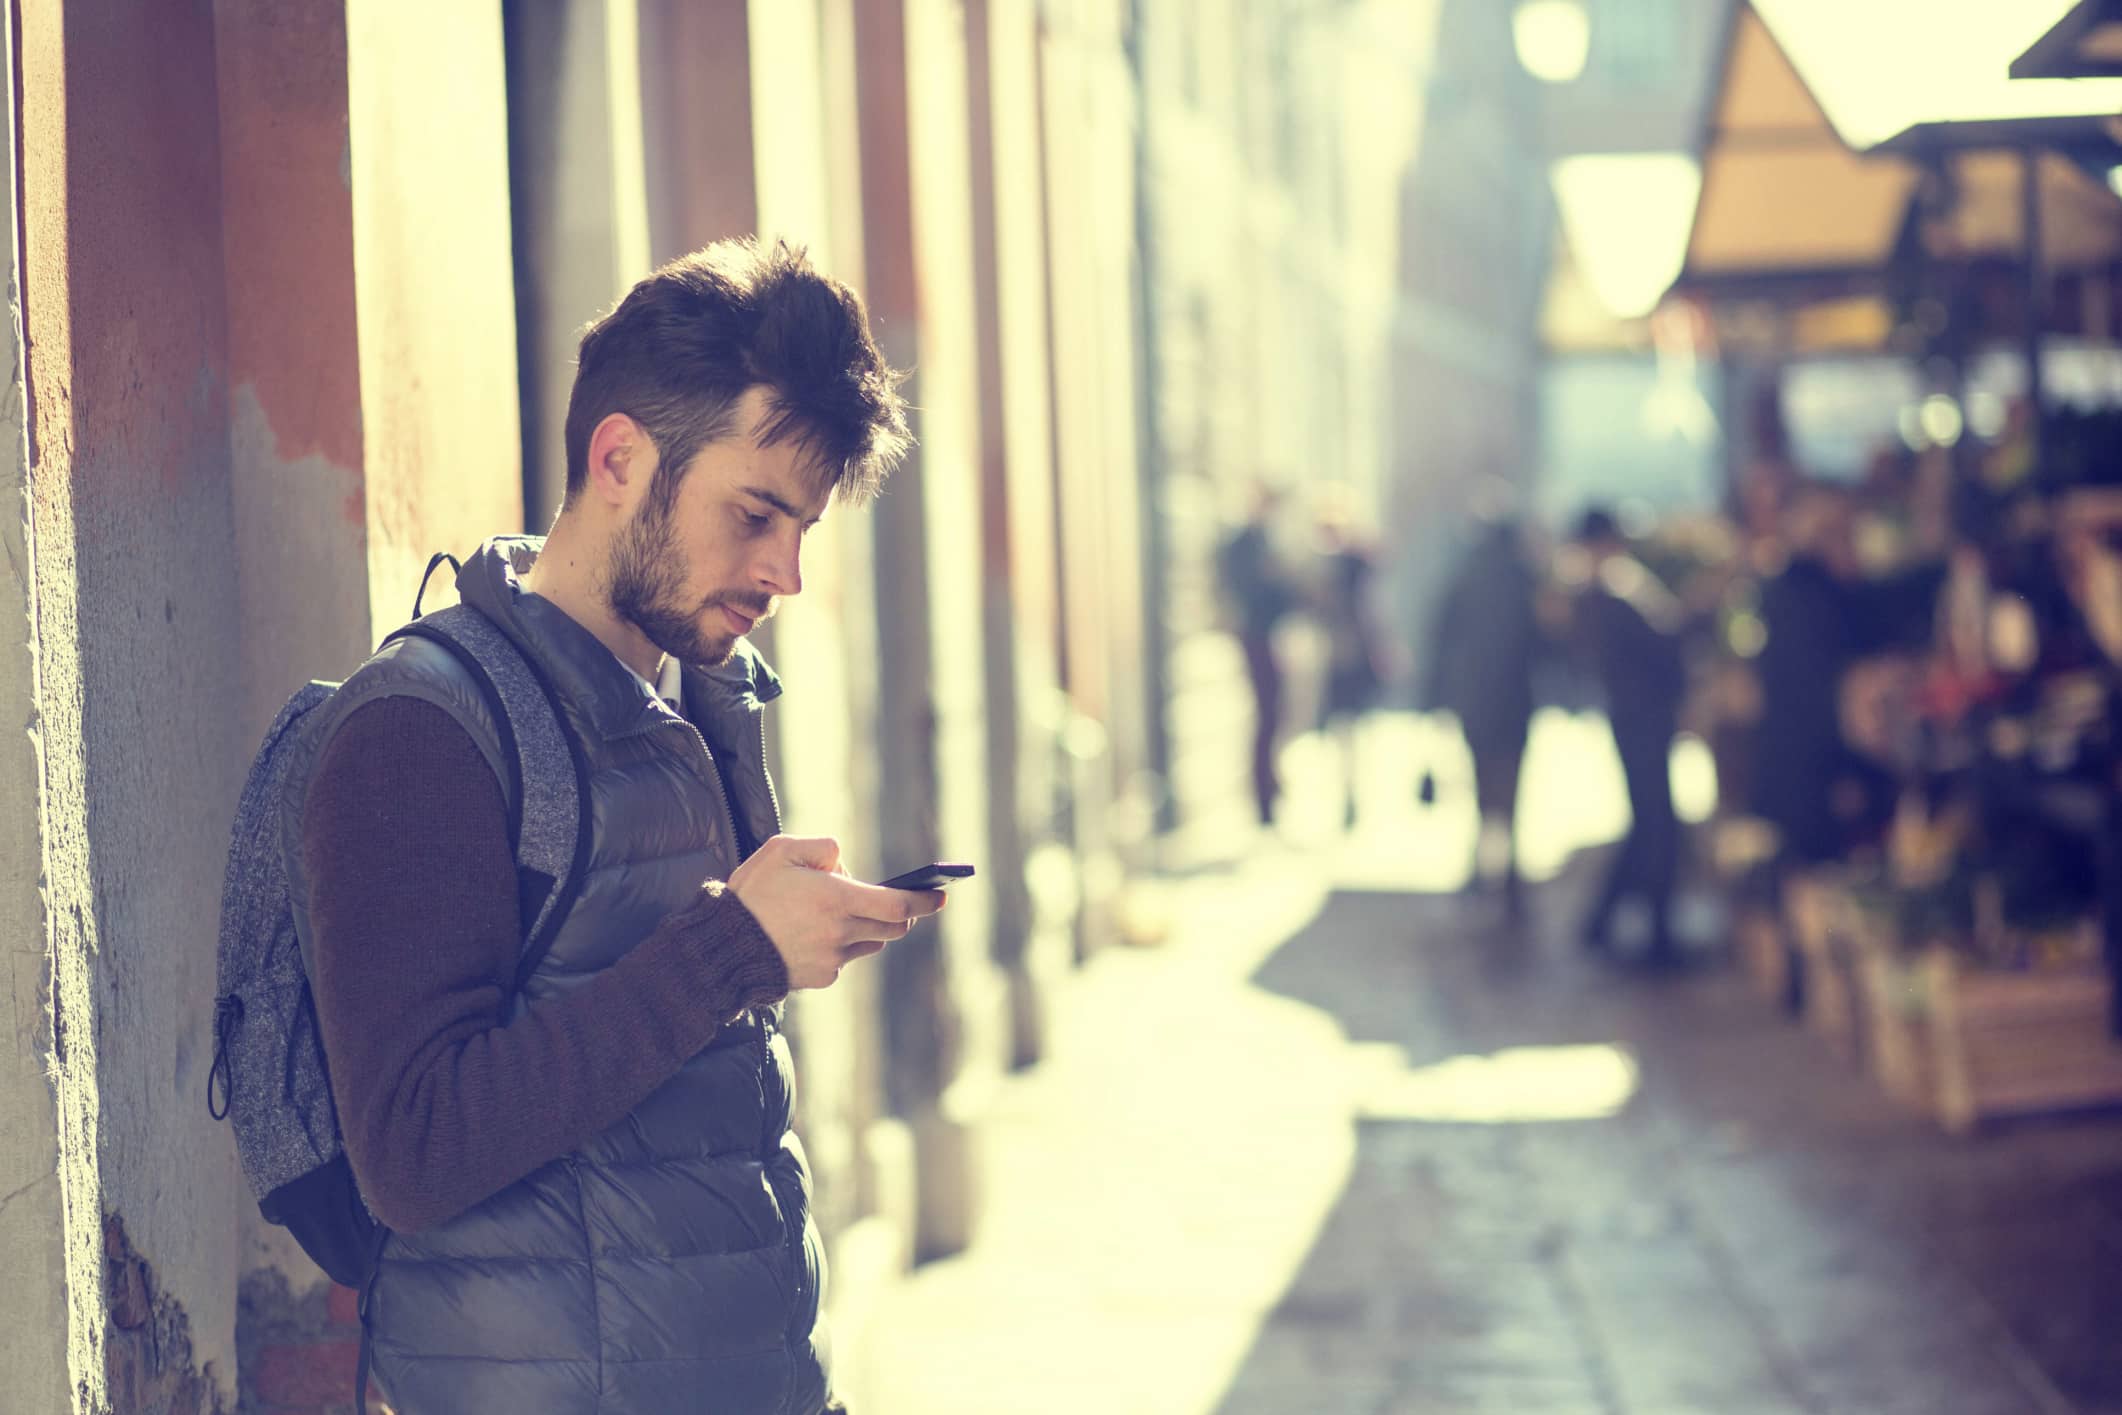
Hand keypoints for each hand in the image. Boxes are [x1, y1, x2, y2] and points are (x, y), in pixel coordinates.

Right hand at [728, 835, 944, 989]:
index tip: (940, 897)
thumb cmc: (752, 893)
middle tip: (896, 901)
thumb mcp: (781, 851)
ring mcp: (833, 959)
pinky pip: (844, 960)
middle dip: (903, 913)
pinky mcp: (822, 978)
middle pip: (893, 926)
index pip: (897, 903)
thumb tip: (844, 863)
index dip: (924, 901)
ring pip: (870, 942)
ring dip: (868, 927)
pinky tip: (811, 935)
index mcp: (837, 899)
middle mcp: (841, 932)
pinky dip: (840, 946)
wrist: (723, 948)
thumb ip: (822, 847)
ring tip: (837, 913)